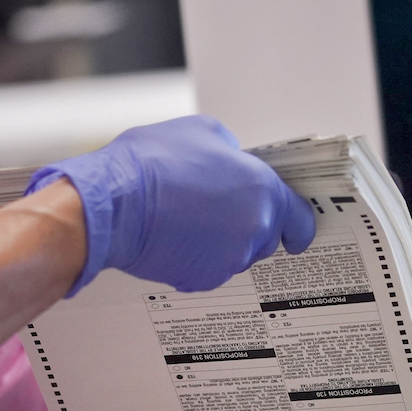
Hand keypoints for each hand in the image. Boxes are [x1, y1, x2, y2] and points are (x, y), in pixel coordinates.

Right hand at [25, 115, 315, 294]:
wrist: (111, 205)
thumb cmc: (150, 164)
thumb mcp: (201, 131)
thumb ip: (231, 152)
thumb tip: (233, 164)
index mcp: (262, 191)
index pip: (300, 219)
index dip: (295, 223)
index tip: (293, 228)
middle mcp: (253, 230)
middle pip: (265, 236)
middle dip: (246, 224)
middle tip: (214, 205)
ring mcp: (227, 260)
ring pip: (234, 253)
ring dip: (219, 240)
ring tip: (186, 216)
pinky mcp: (199, 279)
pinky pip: (207, 268)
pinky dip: (195, 256)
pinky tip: (172, 234)